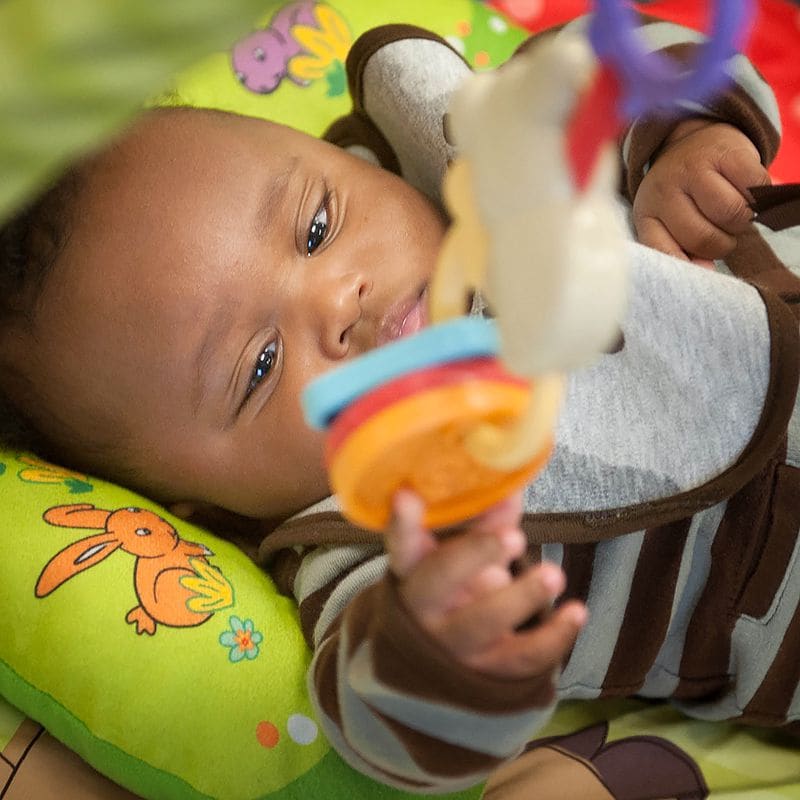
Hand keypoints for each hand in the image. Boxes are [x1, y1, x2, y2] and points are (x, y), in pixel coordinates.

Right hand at [386, 490, 586, 679]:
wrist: (445, 656)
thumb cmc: (458, 584)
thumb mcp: (462, 551)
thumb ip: (487, 522)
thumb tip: (512, 490)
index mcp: (411, 569)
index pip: (401, 544)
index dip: (403, 522)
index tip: (408, 496)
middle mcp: (422, 608)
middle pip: (438, 582)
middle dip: (474, 555)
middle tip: (514, 536)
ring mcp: (451, 644)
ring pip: (481, 623)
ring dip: (521, 598)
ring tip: (555, 574)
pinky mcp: (484, 672)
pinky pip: (520, 659)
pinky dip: (554, 637)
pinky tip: (576, 612)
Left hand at [632, 119, 770, 264]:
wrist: (693, 142)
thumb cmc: (684, 195)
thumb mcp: (670, 222)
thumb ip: (682, 250)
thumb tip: (706, 269)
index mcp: (647, 215)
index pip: (663, 251)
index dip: (688, 266)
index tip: (705, 268)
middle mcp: (665, 191)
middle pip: (704, 238)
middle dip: (722, 243)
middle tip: (723, 231)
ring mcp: (693, 169)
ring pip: (731, 214)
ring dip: (742, 221)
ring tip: (734, 214)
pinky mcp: (725, 152)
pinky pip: (754, 186)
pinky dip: (758, 196)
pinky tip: (746, 193)